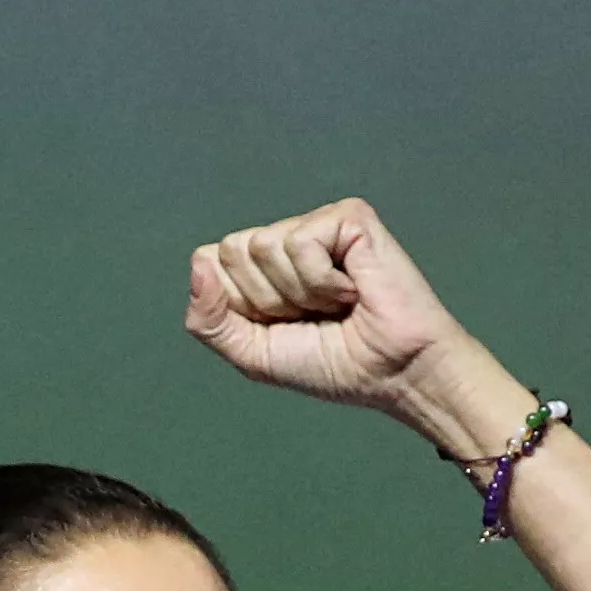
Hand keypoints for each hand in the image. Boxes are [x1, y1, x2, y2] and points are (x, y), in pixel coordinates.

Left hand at [186, 200, 519, 457]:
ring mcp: (317, 224)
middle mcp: (286, 239)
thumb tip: (197, 264)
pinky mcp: (348, 217)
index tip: (281, 326)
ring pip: (261, 246)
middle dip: (267, 299)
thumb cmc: (336, 365)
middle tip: (313, 315)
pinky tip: (353, 290)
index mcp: (261, 268)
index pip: (208, 262)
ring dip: (299, 293)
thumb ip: (208, 319)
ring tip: (337, 304)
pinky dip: (322, 282)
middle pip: (231, 251)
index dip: (238, 304)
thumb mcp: (252, 355)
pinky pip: (299, 243)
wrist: (393, 373)